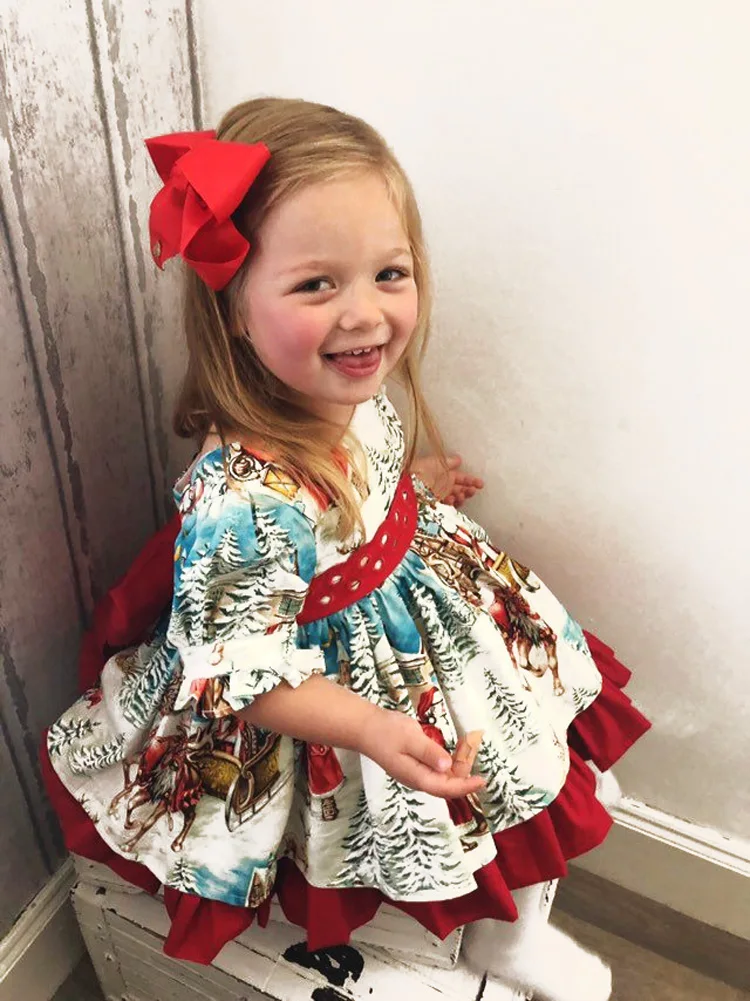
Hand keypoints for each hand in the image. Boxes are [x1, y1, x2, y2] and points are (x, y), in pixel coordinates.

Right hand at [359, 709, 485, 798]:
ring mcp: (416, 772)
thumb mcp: (410, 738)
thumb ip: (429, 752)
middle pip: (447, 784)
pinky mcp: (416, 764)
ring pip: (443, 776)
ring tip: (469, 749)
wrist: (366, 727)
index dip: (465, 786)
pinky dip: (449, 761)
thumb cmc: (386, 732)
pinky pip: (437, 768)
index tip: (482, 781)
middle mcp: (418, 779)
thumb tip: (447, 766)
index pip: (446, 788)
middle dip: (464, 774)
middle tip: (475, 753)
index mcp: (416, 777)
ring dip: (458, 767)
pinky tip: (457, 749)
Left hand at [410, 454, 483, 507]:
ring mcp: (439, 495)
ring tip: (462, 495)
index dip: (471, 481)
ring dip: (461, 497)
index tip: (480, 484)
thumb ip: (449, 462)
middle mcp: (442, 485)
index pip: (461, 478)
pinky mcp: (435, 505)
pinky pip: (448, 506)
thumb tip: (458, 459)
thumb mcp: (435, 462)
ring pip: (455, 498)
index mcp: (443, 474)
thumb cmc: (419, 471)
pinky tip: (451, 500)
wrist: (406, 486)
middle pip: (460, 489)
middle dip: (468, 490)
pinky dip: (452, 504)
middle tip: (473, 490)